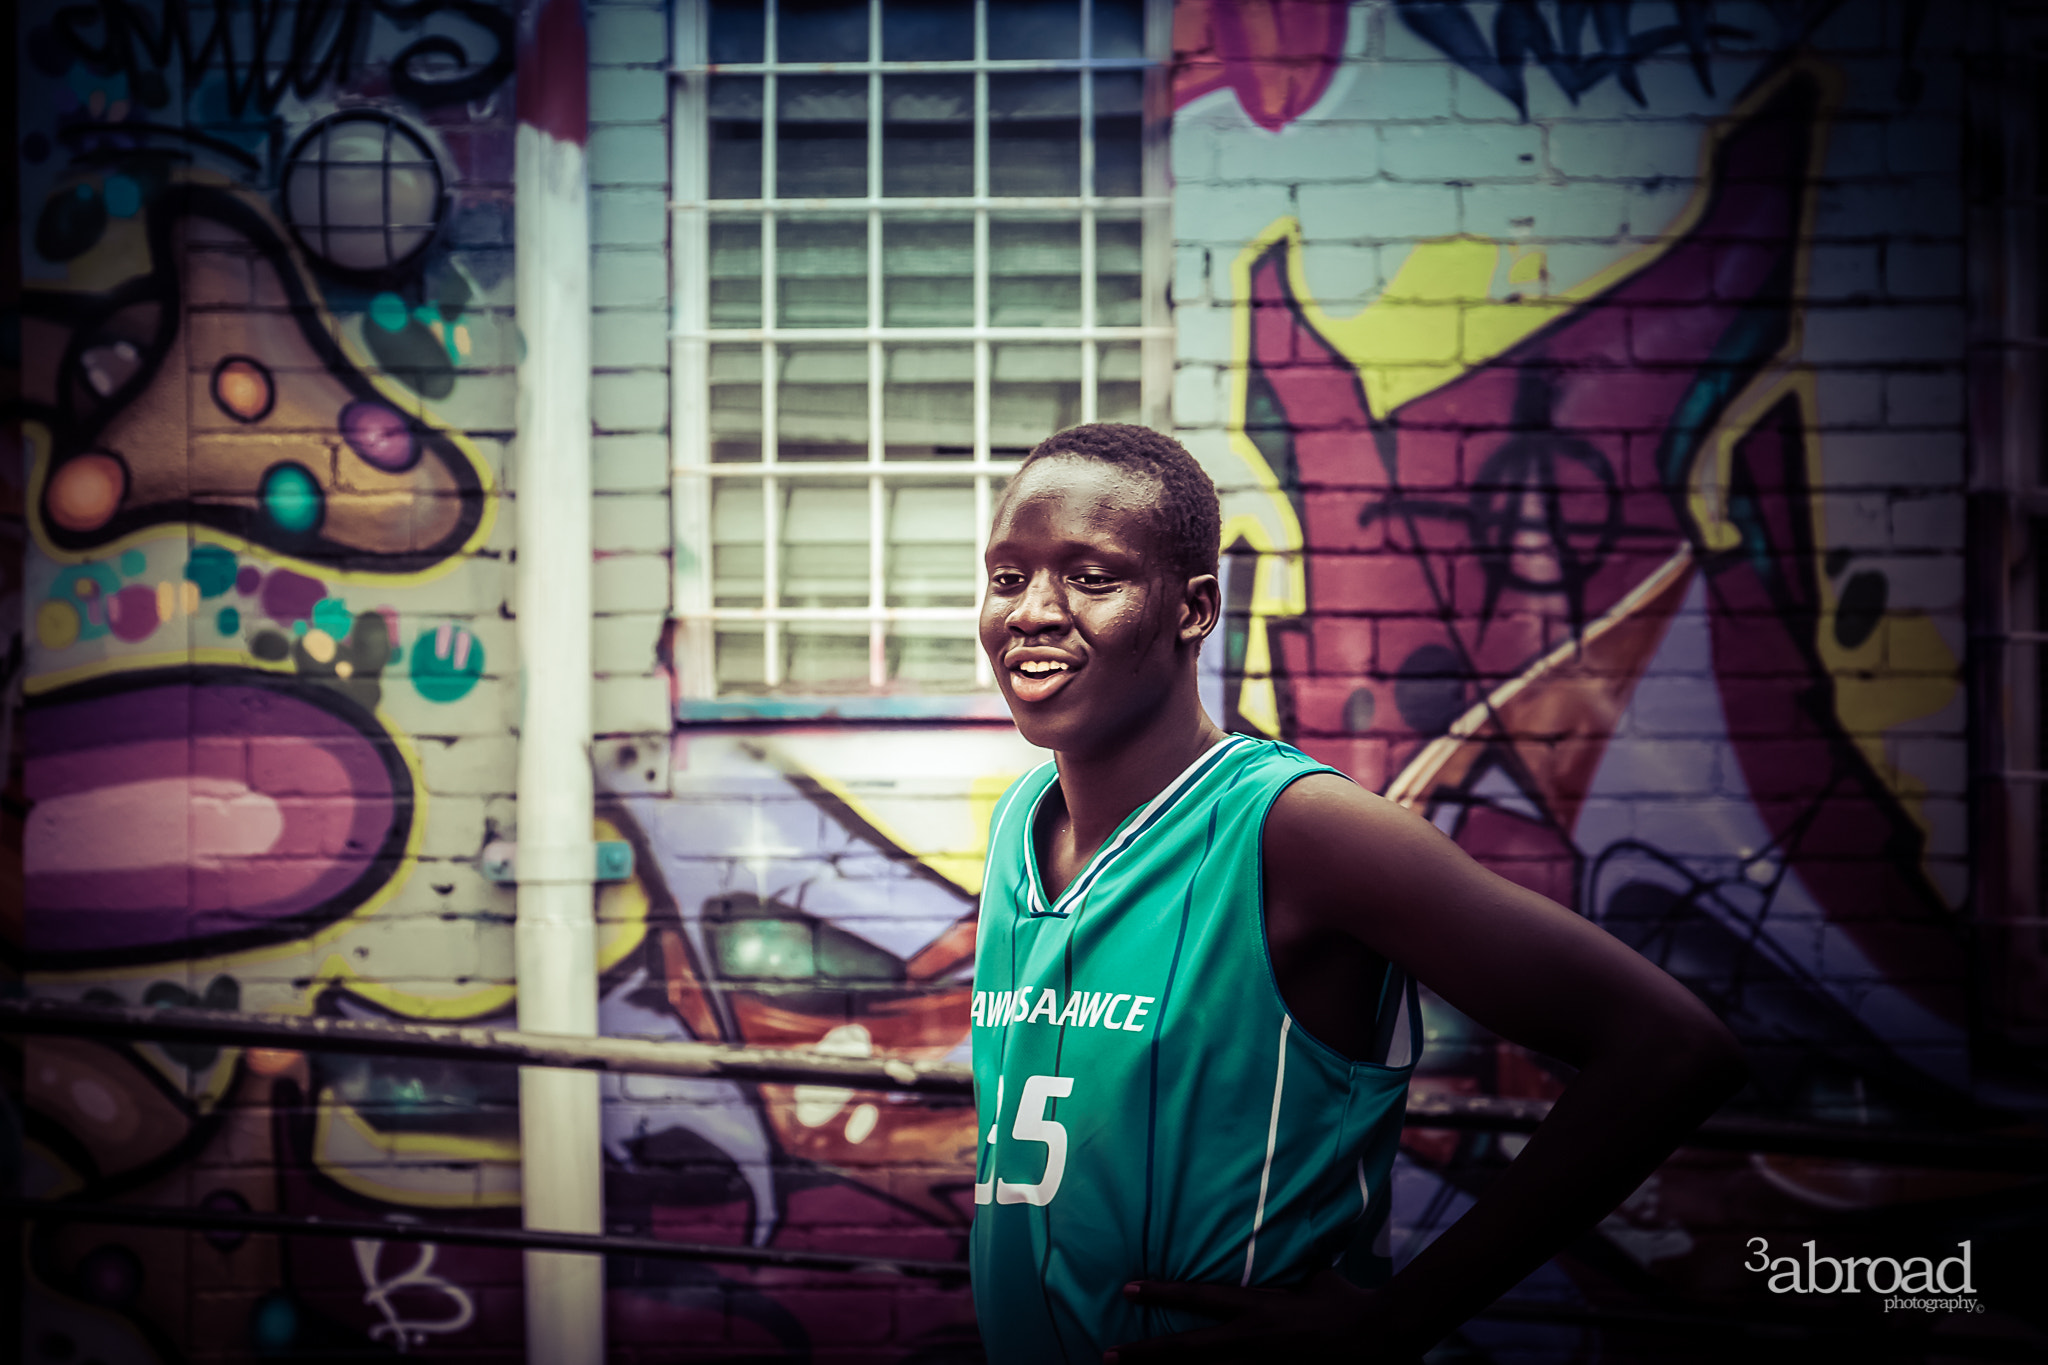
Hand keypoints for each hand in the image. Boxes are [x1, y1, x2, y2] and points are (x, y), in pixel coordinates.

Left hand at [1104, 1270, 1422, 1363]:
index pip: (1198, 1298)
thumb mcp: (1312, 1275)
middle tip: (1108, 1356)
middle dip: (1143, 1355)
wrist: (1380, 1340)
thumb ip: (1286, 1266)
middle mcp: (1251, 1343)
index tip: (1127, 1288)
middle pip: (1186, 1351)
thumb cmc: (1347, 1302)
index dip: (1161, 1293)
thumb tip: (1278, 1236)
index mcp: (1258, 1308)